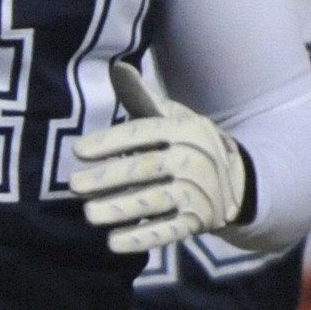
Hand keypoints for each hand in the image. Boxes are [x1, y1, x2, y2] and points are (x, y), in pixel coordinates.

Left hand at [68, 60, 248, 256]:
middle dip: (109, 178)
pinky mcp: (198, 221)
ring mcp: (198, 192)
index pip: (144, 133)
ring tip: (89, 214)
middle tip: (73, 185)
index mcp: (185, 129)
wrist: (237, 180)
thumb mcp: (171, 116)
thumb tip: (117, 67)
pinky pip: (168, 231)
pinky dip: (142, 238)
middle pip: (146, 168)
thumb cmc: (186, 142)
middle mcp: (193, 159)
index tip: (78, 150)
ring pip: (155, 201)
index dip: (111, 141)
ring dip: (122, 209)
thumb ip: (141, 97)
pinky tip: (114, 243)